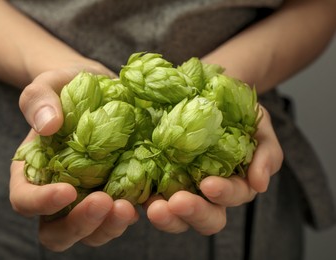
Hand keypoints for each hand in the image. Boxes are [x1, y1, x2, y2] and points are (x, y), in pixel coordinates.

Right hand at [10, 61, 137, 251]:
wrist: (100, 89)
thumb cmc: (67, 88)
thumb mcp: (49, 84)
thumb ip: (38, 101)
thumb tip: (47, 125)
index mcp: (34, 171)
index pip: (24, 200)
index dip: (41, 203)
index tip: (67, 190)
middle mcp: (59, 193)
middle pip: (57, 231)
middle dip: (79, 225)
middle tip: (103, 203)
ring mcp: (88, 197)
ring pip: (91, 232)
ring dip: (108, 227)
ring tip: (128, 207)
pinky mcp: (116, 194)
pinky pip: (119, 218)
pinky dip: (130, 216)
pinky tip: (146, 202)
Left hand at [144, 105, 282, 234]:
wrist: (206, 92)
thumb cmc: (236, 112)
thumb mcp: (259, 127)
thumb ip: (266, 154)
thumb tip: (260, 184)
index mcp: (234, 184)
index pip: (232, 196)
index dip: (224, 194)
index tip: (209, 184)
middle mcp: (207, 193)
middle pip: (205, 217)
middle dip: (193, 212)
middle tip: (177, 202)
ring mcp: (180, 188)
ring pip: (176, 215)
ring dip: (166, 215)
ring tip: (154, 207)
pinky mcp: (156, 179)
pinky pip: (148, 194)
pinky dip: (142, 198)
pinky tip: (132, 196)